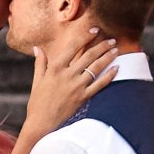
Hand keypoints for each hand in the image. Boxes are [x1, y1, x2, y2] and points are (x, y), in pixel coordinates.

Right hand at [20, 26, 119, 144]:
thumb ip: (40, 63)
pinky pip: (100, 84)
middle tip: (111, 40)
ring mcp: (77, 86)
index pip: (73, 47)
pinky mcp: (83, 97)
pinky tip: (116, 69)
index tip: (95, 30)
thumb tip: (37, 48)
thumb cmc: (37, 102)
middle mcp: (67, 74)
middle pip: (89, 55)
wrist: (41, 123)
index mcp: (55, 68)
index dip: (85, 37)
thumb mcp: (37, 80)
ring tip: (116, 50)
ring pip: (96, 67)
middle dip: (102, 46)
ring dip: (108, 57)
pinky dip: (109, 75)